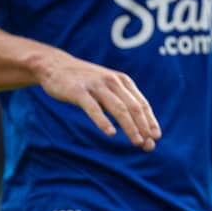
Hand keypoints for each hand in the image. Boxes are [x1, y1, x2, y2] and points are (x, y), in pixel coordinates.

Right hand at [36, 51, 161, 150]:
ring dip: (130, 126)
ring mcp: (96, 85)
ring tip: (137, 141)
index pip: (142, 103)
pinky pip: (93, 108)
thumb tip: (136, 126)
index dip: (150, 121)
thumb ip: (120, 103)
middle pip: (133, 107)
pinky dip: (103, 121)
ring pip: (118, 108)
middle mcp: (113, 81)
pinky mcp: (78, 91)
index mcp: (123, 81)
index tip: (156, 137)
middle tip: (148, 145)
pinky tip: (111, 133)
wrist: (55, 66)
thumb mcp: (106, 88)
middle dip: (143, 127)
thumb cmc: (85, 82)